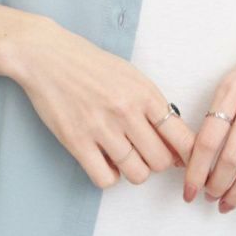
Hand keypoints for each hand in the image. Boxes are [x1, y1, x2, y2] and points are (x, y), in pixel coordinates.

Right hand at [6, 19, 197, 188]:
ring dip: (134, 170)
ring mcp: (101, 128)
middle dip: (157, 162)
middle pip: (161, 161)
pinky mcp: (76, 141)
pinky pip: (105, 179)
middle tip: (145, 153)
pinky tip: (104, 161)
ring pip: (137, 174)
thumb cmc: (90, 64)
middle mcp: (127, 112)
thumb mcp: (131, 76)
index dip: (188, 156)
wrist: (47, 56)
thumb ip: (153, 107)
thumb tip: (174, 143)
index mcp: (145, 93)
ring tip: (123, 156)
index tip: (184, 162)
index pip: (182, 137)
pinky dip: (108, 176)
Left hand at [182, 23, 235, 215]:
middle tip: (209, 198)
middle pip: (230, 158)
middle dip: (215, 186)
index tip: (188, 191)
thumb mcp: (232, 80)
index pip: (207, 140)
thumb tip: (196, 154)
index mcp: (231, 91)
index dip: (195, 171)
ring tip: (227, 204)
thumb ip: (217, 112)